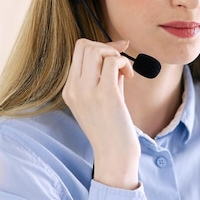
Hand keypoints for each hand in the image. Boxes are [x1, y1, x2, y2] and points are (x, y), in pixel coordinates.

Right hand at [62, 39, 139, 189]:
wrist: (114, 154)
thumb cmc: (111, 128)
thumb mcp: (102, 98)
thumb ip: (104, 75)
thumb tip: (116, 49)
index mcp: (69, 90)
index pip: (78, 52)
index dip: (98, 47)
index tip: (115, 55)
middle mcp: (74, 89)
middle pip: (83, 46)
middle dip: (106, 47)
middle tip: (120, 62)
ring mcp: (87, 92)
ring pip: (96, 50)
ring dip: (114, 54)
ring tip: (124, 71)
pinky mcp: (104, 94)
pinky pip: (113, 62)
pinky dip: (124, 63)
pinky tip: (130, 76)